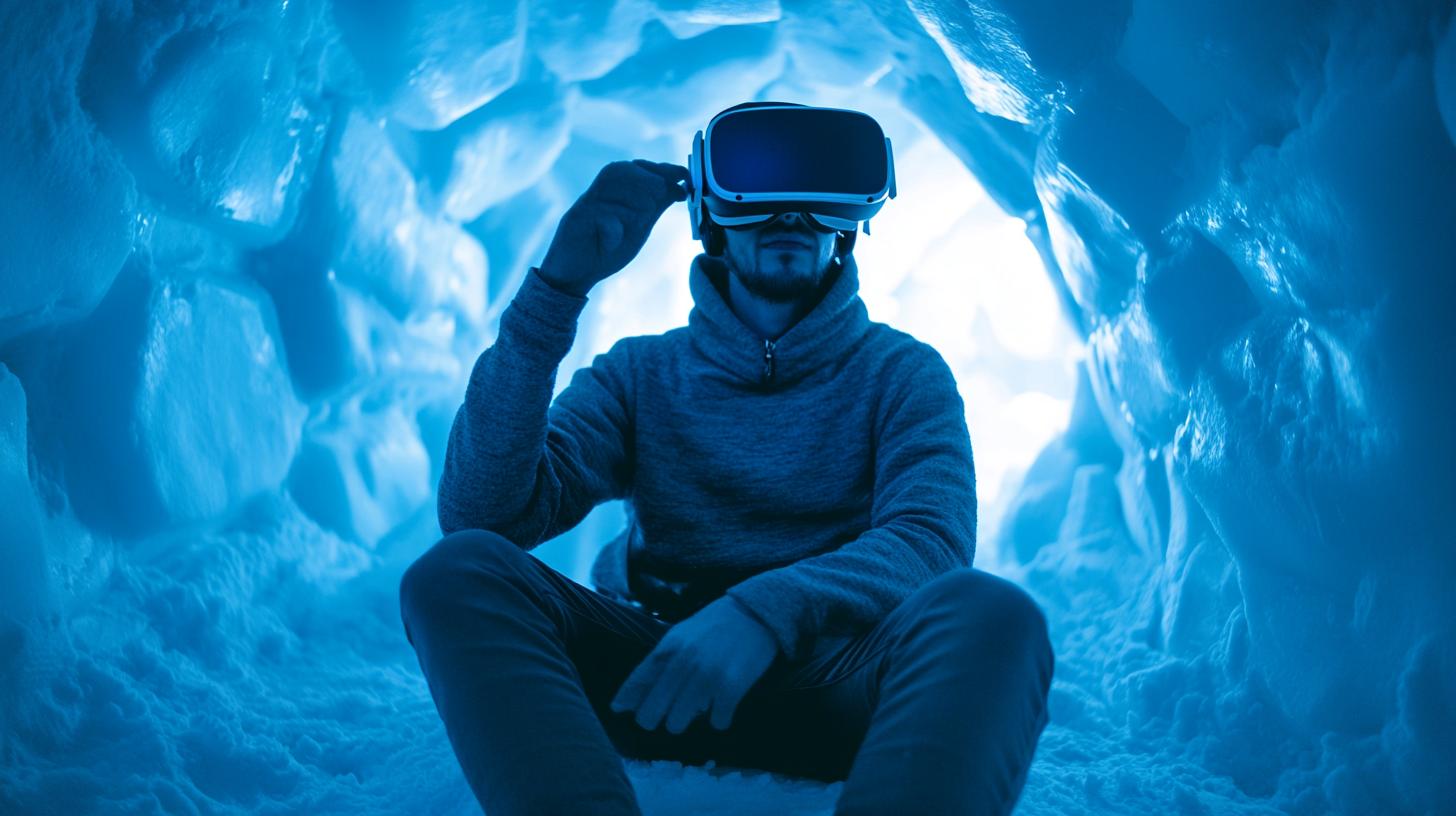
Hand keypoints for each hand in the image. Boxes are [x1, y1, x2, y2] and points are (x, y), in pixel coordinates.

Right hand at [538, 159, 688, 296]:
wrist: (577, 274)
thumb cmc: (608, 247)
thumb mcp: (640, 226)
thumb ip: (657, 206)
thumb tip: (681, 185)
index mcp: (613, 191)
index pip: (635, 167)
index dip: (661, 169)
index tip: (683, 175)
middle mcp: (597, 193)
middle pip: (618, 170)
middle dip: (645, 181)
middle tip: (658, 197)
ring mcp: (584, 205)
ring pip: (607, 189)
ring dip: (630, 201)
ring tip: (640, 219)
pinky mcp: (573, 222)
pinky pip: (597, 215)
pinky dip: (612, 228)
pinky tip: (614, 243)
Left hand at [611, 596, 779, 733]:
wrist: (757, 613)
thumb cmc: (715, 625)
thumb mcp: (681, 635)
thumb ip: (659, 662)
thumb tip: (632, 695)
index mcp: (670, 647)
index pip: (639, 680)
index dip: (627, 699)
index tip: (620, 710)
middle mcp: (685, 663)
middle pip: (653, 710)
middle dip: (654, 718)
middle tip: (663, 718)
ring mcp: (708, 677)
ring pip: (679, 721)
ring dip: (685, 720)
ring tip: (695, 710)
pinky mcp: (731, 687)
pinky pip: (717, 721)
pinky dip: (719, 720)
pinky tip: (722, 710)